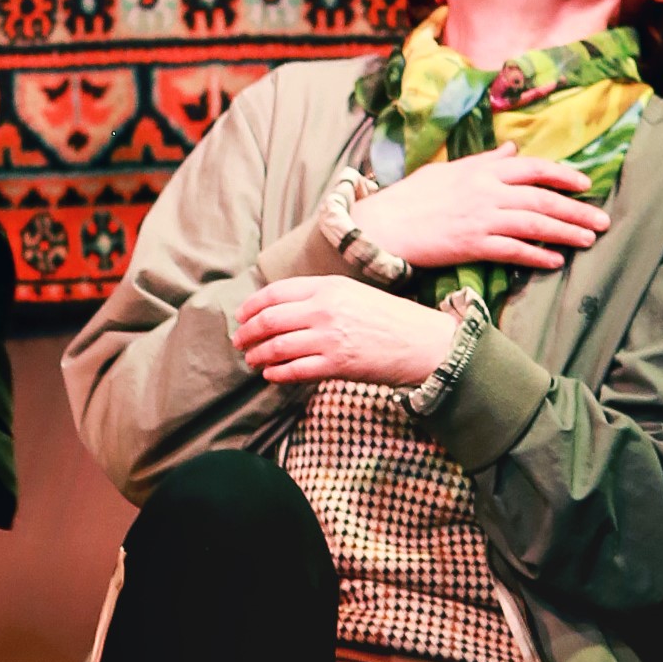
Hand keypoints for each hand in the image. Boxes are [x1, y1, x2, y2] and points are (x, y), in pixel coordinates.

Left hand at [234, 278, 462, 390]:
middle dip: (248, 332)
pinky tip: (271, 375)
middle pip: (270, 319)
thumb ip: (319, 296)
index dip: (252, 306)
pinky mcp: (336, 365)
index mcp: (328, 286)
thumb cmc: (390, 318)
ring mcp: (329, 338)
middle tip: (239, 341)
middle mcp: (324, 309)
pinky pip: (294, 370)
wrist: (423, 342)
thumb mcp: (353, 293)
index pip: (275, 292)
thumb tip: (283, 308)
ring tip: (252, 360)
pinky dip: (277, 373)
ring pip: (277, 346)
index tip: (241, 316)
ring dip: (258, 355)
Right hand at [356, 148, 609, 276]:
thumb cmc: (410, 198)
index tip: (585, 183)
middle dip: (577, 209)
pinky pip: (513, 250)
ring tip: (588, 239)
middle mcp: (486, 191)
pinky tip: (555, 261)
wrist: (382, 225)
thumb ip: (483, 160)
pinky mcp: (472, 245)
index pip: (533, 168)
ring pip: (535, 223)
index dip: (563, 175)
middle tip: (602, 221)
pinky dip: (537, 255)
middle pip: (543, 198)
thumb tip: (511, 150)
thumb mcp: (446, 169)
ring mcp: (481, 218)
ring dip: (566, 232)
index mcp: (481, 170)